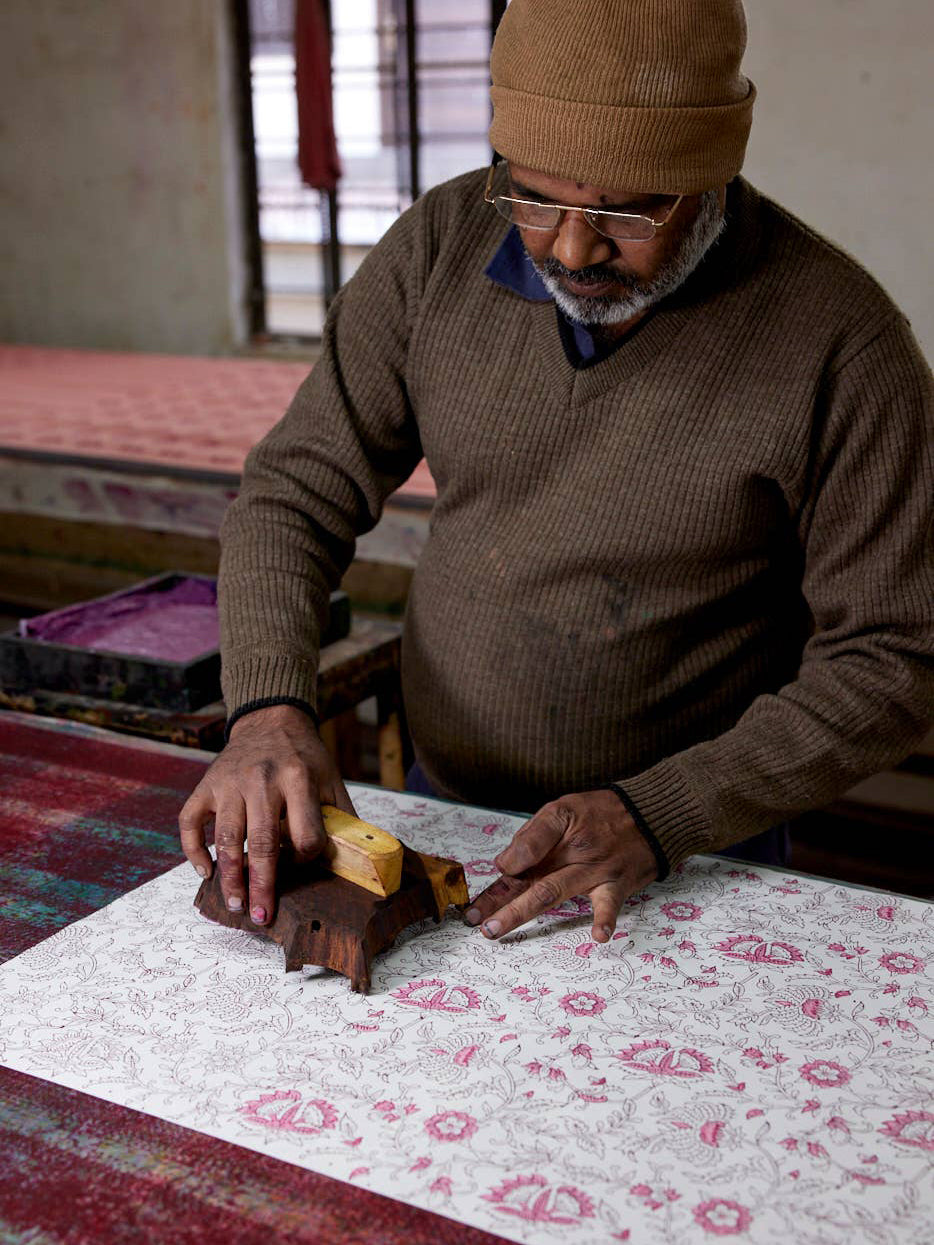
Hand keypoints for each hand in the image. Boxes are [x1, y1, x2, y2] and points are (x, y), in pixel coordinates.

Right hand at [178, 704, 354, 925]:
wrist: (271, 721)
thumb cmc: (304, 757)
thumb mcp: (331, 778)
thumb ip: (341, 816)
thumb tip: (358, 858)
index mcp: (298, 779)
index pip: (305, 833)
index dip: (308, 858)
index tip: (305, 867)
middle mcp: (262, 780)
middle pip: (262, 842)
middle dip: (263, 885)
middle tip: (261, 916)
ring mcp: (229, 783)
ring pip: (227, 838)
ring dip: (230, 877)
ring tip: (237, 904)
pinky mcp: (206, 785)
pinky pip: (190, 822)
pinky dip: (194, 850)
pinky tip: (206, 872)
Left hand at [463, 789, 657, 941]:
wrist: (650, 814)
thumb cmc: (603, 813)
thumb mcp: (564, 809)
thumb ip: (533, 837)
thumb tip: (505, 865)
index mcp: (556, 832)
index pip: (522, 852)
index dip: (503, 870)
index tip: (486, 887)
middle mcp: (572, 852)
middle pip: (529, 879)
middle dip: (499, 902)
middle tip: (476, 922)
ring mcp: (594, 870)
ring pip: (553, 892)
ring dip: (524, 912)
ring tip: (499, 929)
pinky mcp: (617, 884)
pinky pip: (610, 904)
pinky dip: (606, 919)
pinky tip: (599, 935)